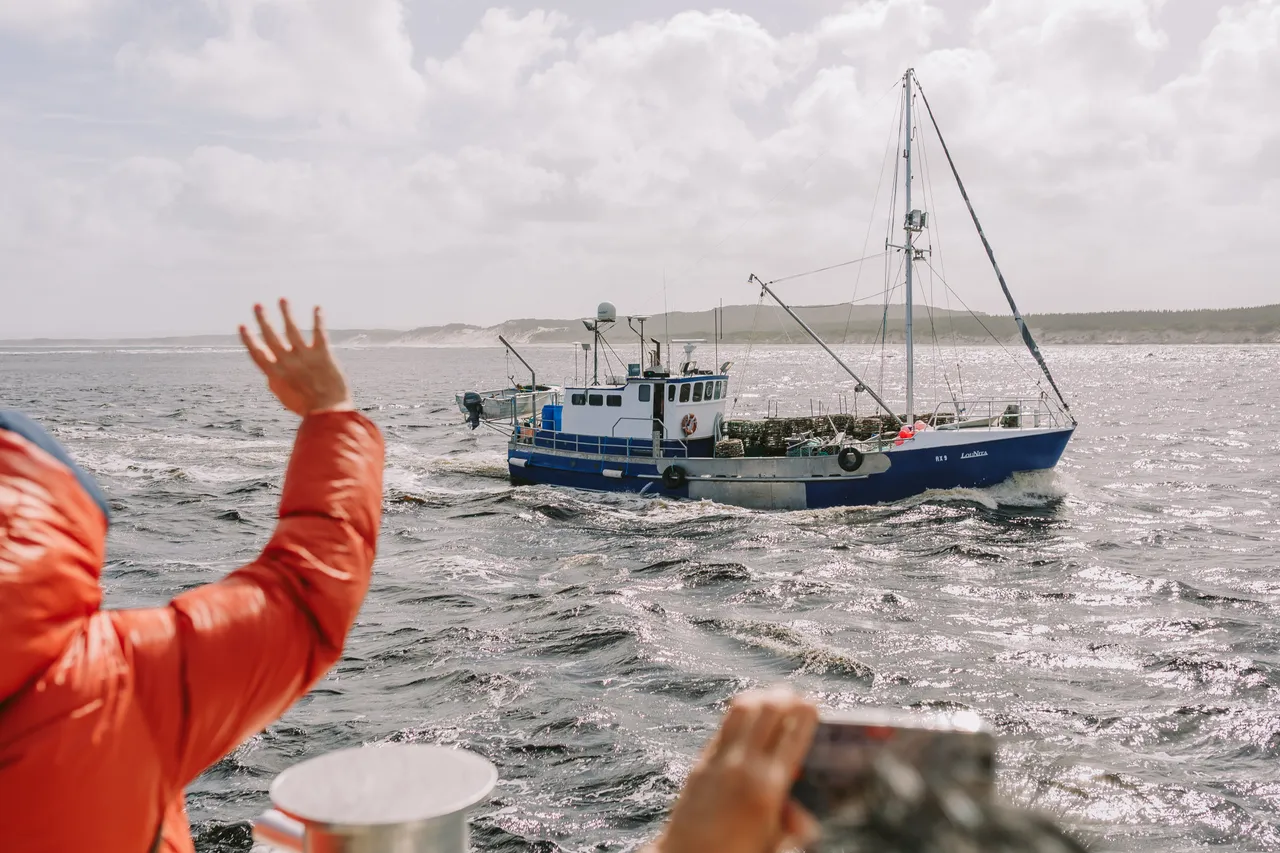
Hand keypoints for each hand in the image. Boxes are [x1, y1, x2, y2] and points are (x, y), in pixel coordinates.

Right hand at [239, 300, 352, 415]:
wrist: (329, 413)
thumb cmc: (307, 409)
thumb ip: (276, 382)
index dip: (248, 339)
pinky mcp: (322, 354)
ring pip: (292, 329)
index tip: (242, 326)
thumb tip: (270, 373)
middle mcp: (287, 362)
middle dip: (263, 319)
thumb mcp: (284, 397)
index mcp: (275, 374)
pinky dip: (318, 319)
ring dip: (286, 313)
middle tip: (257, 305)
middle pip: (271, 336)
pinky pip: (319, 332)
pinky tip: (317, 308)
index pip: (257, 353)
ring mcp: (304, 356)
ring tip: (282, 299)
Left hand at [648, 687, 820, 852]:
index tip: (814, 705)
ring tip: (771, 698)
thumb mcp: (775, 844)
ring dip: (760, 697)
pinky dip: (739, 713)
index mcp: (769, 787)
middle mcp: (744, 766)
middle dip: (785, 697)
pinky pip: (723, 726)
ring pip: (741, 709)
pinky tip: (747, 716)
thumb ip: (795, 826)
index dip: (806, 713)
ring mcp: (719, 760)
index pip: (793, 734)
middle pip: (768, 710)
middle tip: (795, 696)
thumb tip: (806, 816)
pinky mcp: (701, 762)